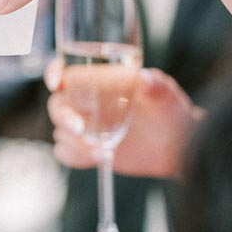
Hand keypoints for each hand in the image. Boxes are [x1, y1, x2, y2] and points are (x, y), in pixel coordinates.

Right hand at [45, 59, 200, 177]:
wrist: (177, 146)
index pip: (69, 74)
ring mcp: (88, 128)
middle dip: (63, 117)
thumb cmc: (171, 112)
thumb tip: (146, 78)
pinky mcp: (89, 150)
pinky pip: (67, 154)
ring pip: (61, 134)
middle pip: (58, 106)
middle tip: (80, 128)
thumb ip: (157, 86)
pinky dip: (78, 157)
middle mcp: (89, 104)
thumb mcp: (168, 96)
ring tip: (105, 152)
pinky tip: (102, 157)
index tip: (56, 82)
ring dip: (76, 144)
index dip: (55, 73)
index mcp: (101, 82)